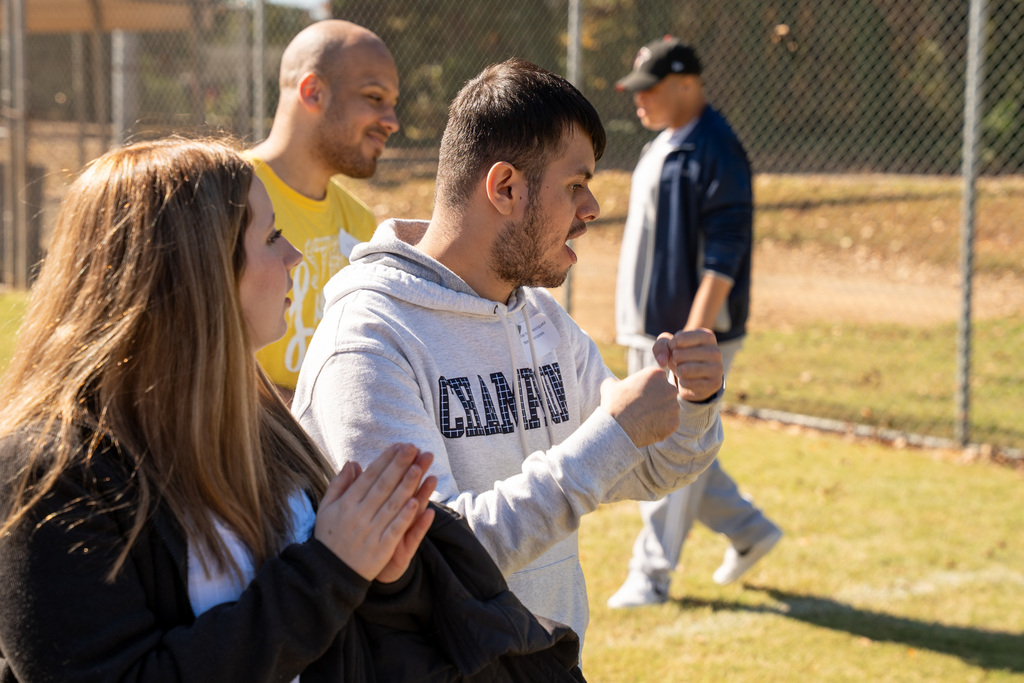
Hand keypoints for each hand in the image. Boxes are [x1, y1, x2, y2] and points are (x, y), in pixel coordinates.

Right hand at [314, 443, 435, 581]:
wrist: (329, 573)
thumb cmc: (329, 537)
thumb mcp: (327, 508)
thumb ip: (340, 484)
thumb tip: (353, 462)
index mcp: (346, 503)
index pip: (369, 477)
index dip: (385, 460)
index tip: (399, 446)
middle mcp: (359, 515)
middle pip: (383, 486)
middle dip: (399, 465)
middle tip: (413, 447)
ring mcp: (371, 531)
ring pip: (392, 504)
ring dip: (407, 485)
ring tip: (419, 467)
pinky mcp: (381, 548)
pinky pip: (395, 529)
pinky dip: (406, 516)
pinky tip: (417, 502)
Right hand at [600, 367, 680, 446]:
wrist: (617, 429)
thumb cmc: (613, 404)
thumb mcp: (610, 385)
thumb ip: (619, 380)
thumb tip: (619, 383)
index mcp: (656, 374)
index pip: (658, 378)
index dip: (648, 387)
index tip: (639, 395)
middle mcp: (669, 388)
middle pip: (666, 392)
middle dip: (658, 399)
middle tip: (643, 408)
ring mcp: (674, 406)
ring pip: (670, 408)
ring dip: (661, 412)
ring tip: (644, 419)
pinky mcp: (675, 423)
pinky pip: (670, 423)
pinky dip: (662, 426)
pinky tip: (648, 427)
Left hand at [652, 328, 722, 402]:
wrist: (695, 376)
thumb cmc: (681, 355)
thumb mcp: (670, 345)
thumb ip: (661, 346)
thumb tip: (662, 361)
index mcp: (707, 336)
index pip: (680, 338)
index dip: (671, 345)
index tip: (673, 348)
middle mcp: (716, 351)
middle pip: (679, 355)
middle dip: (673, 359)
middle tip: (677, 361)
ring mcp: (717, 368)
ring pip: (684, 370)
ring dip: (677, 371)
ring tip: (680, 370)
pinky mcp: (714, 383)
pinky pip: (688, 383)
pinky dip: (682, 382)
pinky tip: (685, 380)